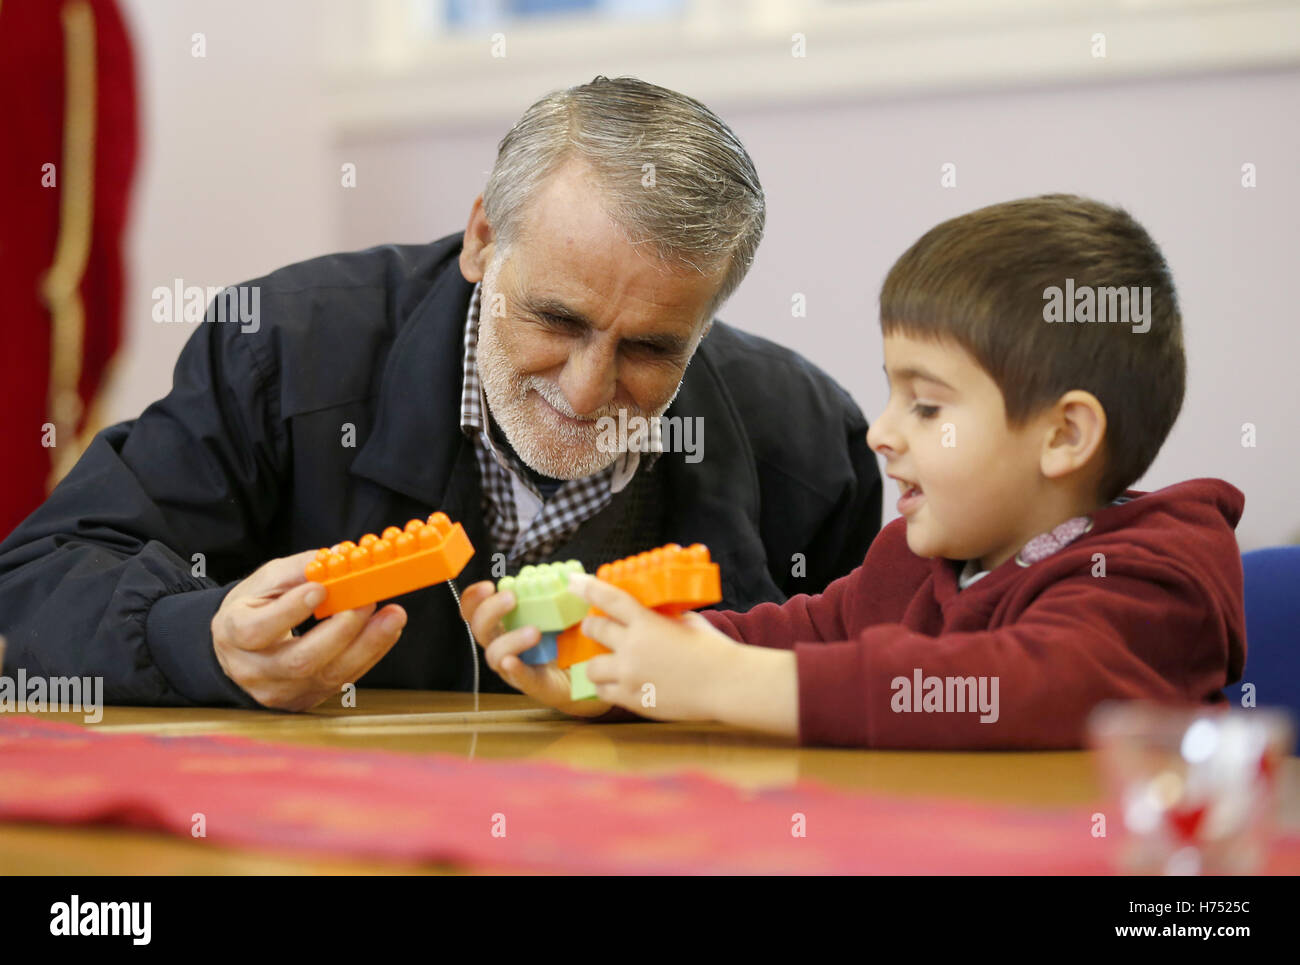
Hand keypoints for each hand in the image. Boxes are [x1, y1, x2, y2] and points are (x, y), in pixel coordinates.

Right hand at [212, 550, 406, 710]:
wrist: (242, 650)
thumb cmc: (254, 609)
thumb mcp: (265, 582)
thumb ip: (299, 569)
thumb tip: (339, 556)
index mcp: (233, 634)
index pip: (257, 630)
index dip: (290, 611)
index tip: (320, 589)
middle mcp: (253, 670)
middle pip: (300, 661)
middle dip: (342, 630)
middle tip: (368, 601)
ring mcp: (280, 691)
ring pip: (328, 676)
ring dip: (368, 644)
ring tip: (393, 616)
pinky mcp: (305, 700)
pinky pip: (342, 681)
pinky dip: (369, 654)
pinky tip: (386, 631)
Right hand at [457, 580, 611, 717]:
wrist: (589, 671)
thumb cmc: (570, 637)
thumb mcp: (564, 610)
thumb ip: (561, 594)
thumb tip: (572, 577)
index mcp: (505, 623)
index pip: (475, 610)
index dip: (474, 598)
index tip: (488, 586)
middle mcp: (503, 644)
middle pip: (479, 629)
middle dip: (490, 611)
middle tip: (512, 597)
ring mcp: (514, 667)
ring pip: (495, 655)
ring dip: (510, 640)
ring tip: (534, 631)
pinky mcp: (532, 684)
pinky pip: (518, 678)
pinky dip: (515, 668)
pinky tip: (514, 661)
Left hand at [568, 573, 741, 721]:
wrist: (726, 684)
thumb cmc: (713, 650)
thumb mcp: (687, 621)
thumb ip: (662, 618)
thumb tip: (650, 615)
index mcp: (646, 623)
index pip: (609, 599)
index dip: (587, 588)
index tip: (573, 581)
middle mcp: (632, 647)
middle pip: (593, 630)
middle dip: (591, 627)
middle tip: (594, 628)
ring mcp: (630, 675)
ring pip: (591, 668)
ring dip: (597, 663)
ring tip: (607, 664)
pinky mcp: (633, 699)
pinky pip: (604, 692)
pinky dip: (608, 687)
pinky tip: (620, 684)